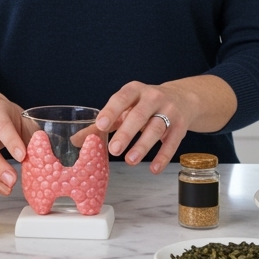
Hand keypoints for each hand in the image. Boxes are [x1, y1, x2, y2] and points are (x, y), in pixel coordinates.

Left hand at [94, 75, 237, 173]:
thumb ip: (102, 124)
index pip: (121, 98)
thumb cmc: (144, 105)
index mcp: (134, 90)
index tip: (100, 125)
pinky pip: (172, 142)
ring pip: (156, 128)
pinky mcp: (181, 126)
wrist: (182, 98)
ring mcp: (169, 110)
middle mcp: (153, 97)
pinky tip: (153, 168)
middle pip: (140, 115)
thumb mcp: (124, 109)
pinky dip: (163, 156)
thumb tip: (76, 141)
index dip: (111, 111)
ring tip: (130, 160)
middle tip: (113, 150)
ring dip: (143, 145)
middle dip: (127, 133)